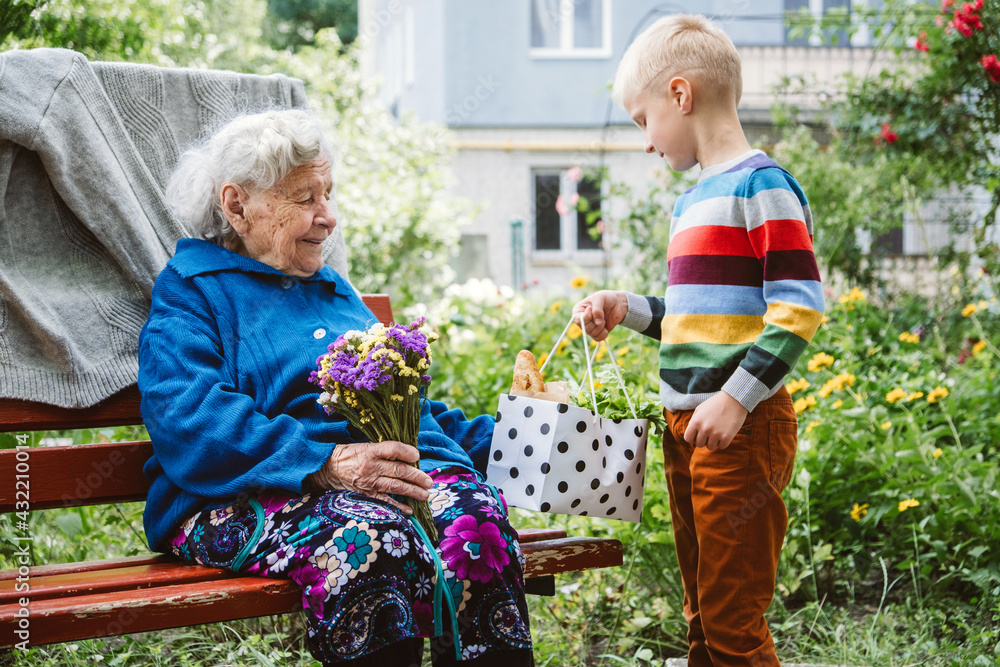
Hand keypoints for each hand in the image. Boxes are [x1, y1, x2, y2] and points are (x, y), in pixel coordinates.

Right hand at [306, 441, 433, 513]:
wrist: (328, 469)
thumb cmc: (350, 455)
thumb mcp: (365, 446)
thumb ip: (385, 451)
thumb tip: (409, 457)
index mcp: (370, 450)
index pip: (392, 449)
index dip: (407, 452)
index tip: (417, 456)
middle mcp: (370, 466)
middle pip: (398, 470)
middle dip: (416, 476)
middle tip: (429, 482)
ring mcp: (368, 481)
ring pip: (395, 486)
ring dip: (412, 491)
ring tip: (425, 495)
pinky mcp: (365, 494)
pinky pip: (384, 502)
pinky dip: (397, 507)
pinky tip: (409, 510)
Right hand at [571, 290, 627, 341]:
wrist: (618, 304)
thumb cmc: (606, 298)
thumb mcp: (600, 297)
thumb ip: (597, 309)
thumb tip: (598, 323)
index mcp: (578, 310)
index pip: (577, 320)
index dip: (586, 317)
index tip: (591, 309)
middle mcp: (582, 320)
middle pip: (585, 328)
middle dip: (595, 321)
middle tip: (601, 313)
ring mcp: (589, 327)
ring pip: (592, 333)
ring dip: (601, 326)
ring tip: (604, 318)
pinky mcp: (597, 333)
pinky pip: (598, 338)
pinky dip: (604, 333)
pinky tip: (606, 327)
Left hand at [684, 392, 748, 450]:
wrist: (734, 400)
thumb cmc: (716, 404)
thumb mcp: (700, 409)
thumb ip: (693, 422)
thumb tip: (690, 435)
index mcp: (696, 421)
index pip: (688, 438)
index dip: (693, 437)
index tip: (698, 435)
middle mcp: (704, 429)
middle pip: (699, 444)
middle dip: (704, 439)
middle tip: (710, 432)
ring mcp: (716, 434)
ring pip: (710, 447)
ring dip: (713, 441)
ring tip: (718, 431)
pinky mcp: (727, 437)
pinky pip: (722, 446)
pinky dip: (723, 442)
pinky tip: (725, 432)